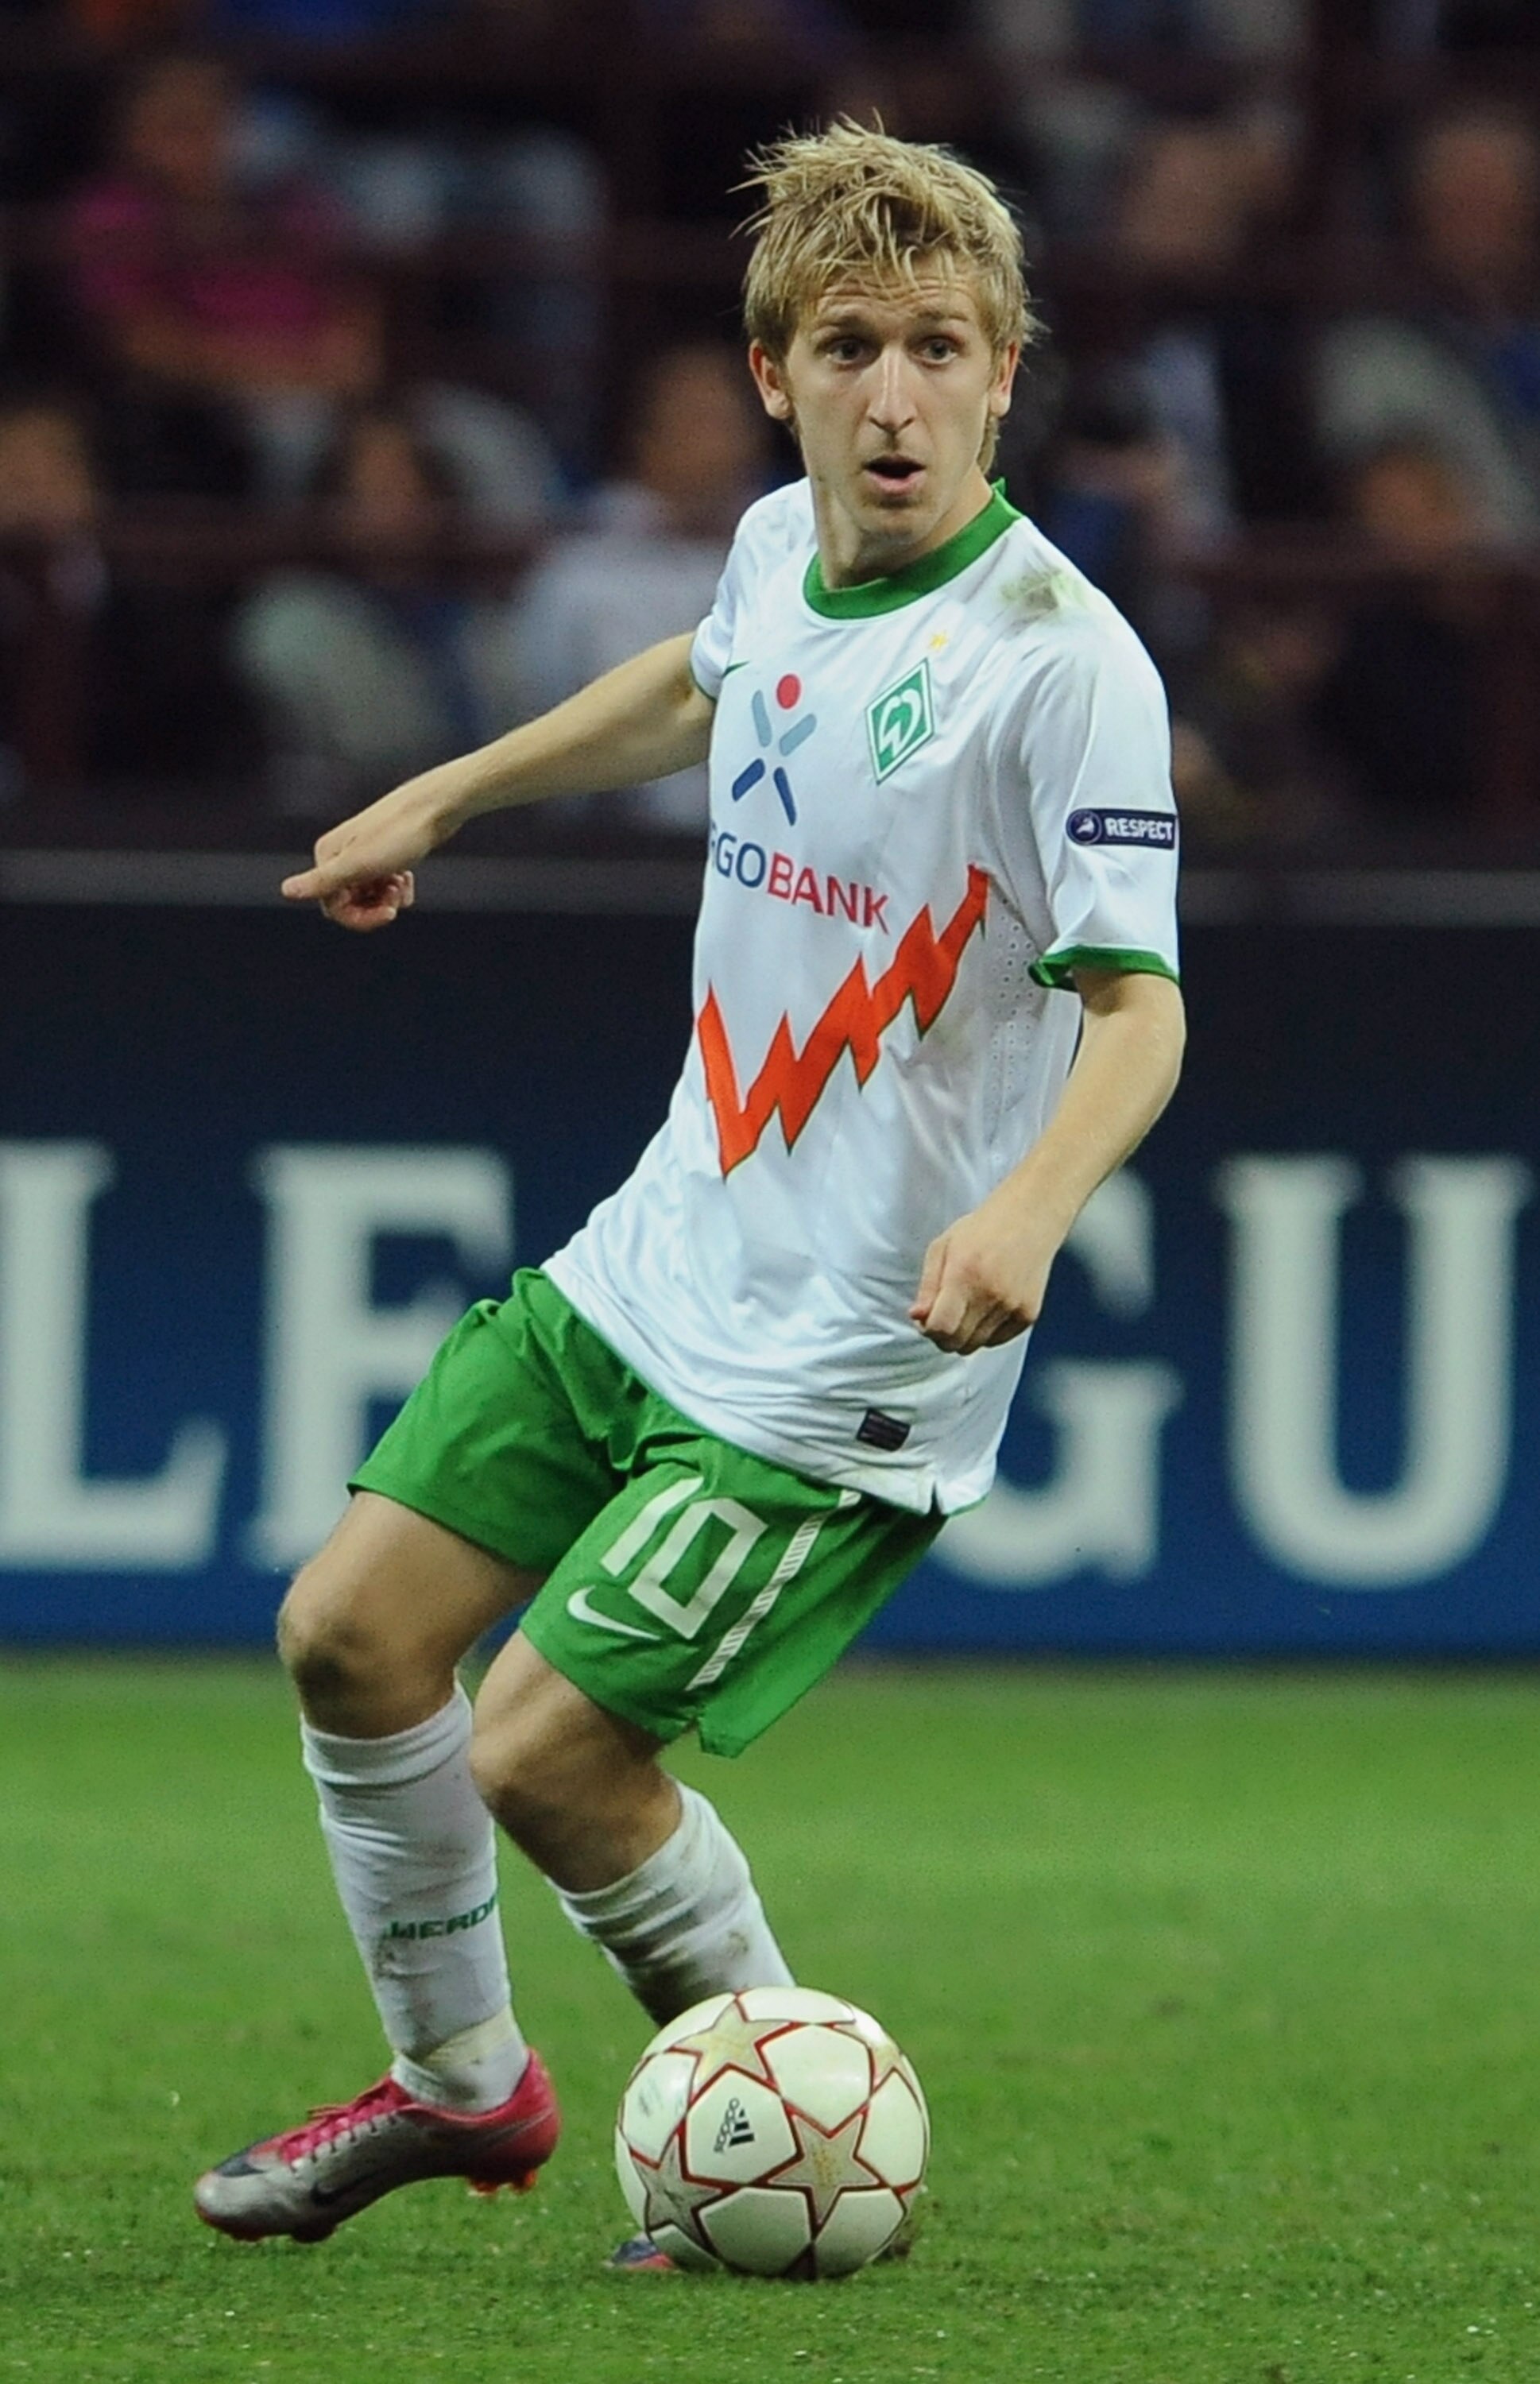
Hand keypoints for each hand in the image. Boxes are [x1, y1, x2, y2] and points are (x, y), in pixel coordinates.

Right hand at [281, 778, 446, 930]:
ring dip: (388, 899)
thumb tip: (284, 891)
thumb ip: (322, 881)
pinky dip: (397, 888)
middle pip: (351, 903)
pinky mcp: (384, 854)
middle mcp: (340, 855)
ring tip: (402, 883)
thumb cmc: (397, 834)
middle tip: (396, 896)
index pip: (333, 907)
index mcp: (328, 857)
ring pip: (369, 896)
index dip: (360, 918)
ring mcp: (363, 855)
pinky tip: (407, 877)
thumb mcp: (358, 864)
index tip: (389, 914)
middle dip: (375, 907)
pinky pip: (384, 885)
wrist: (434, 808)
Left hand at [910, 1192, 1061, 1355]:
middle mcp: (990, 1295)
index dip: (928, 1330)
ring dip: (964, 1336)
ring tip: (965, 1311)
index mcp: (964, 1275)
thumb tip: (917, 1317)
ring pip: (977, 1345)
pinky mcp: (1028, 1314)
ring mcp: (1012, 1307)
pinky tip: (984, 1312)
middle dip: (943, 1336)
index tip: (927, 1320)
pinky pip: (998, 1341)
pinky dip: (986, 1334)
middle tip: (943, 1318)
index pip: (940, 1328)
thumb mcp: (943, 1247)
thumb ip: (928, 1286)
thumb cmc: (983, 1229)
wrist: (1029, 1218)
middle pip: (957, 1343)